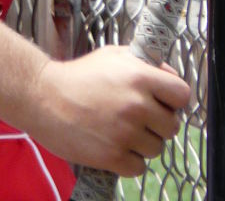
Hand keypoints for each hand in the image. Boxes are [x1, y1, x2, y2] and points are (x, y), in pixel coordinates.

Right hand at [31, 48, 189, 174]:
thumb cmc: (77, 76)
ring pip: (156, 149)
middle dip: (155, 124)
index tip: (161, 102)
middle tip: (135, 117)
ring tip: (118, 130)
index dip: (172, 99)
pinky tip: (111, 145)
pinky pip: (138, 167)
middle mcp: (137, 105)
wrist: (42, 96)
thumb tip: (167, 77)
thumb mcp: (111, 56)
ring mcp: (126, 133)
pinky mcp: (113, 156)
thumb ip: (142, 63)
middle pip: (171, 126)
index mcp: (138, 76)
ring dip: (141, 143)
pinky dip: (127, 160)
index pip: (182, 94)